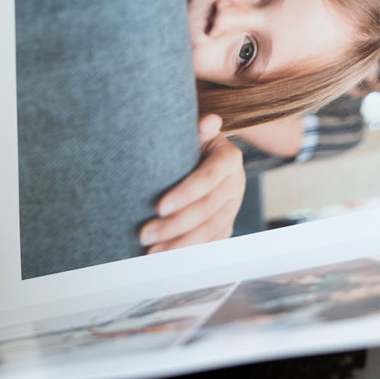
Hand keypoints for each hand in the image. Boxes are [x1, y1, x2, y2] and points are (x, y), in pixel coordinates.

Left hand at [143, 114, 244, 253]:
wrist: (205, 154)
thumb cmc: (191, 141)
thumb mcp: (194, 132)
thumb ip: (199, 129)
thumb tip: (210, 120)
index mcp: (229, 159)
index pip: (208, 179)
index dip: (185, 194)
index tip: (158, 207)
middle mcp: (235, 185)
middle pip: (207, 210)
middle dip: (174, 225)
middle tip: (144, 235)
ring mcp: (233, 206)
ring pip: (210, 230)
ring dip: (180, 244)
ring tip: (151, 252)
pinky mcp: (226, 223)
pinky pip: (212, 241)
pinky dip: (191, 251)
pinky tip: (168, 258)